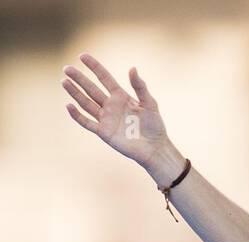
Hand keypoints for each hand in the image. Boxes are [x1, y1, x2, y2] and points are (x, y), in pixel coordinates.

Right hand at [62, 53, 171, 172]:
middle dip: (79, 78)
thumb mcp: (150, 103)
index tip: (82, 56)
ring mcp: (106, 119)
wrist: (154, 148)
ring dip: (75, 93)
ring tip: (64, 81)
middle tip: (66, 68)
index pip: (104, 77)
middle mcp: (111, 106)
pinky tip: (69, 105)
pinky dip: (77, 115)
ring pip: (86, 103)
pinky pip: (87, 123)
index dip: (93, 66)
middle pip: (91, 89)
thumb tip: (132, 68)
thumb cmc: (155, 126)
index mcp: (120, 96)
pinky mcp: (104, 133)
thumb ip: (140, 86)